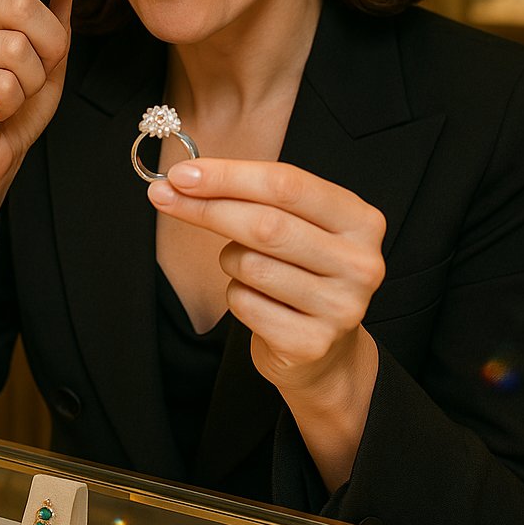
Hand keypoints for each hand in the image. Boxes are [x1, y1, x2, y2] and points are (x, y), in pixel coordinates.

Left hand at [147, 158, 384, 399]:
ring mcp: (341, 306)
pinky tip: (257, 300)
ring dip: (229, 260)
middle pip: (266, 223)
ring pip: (251, 265)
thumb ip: (251, 196)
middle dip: (207, 208)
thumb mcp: (294, 224)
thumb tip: (183, 179)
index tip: (182, 173)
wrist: (326, 351)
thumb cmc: (300, 271)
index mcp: (360, 220)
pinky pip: (245, 303)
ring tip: (246, 267)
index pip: (287, 184)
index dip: (229, 175)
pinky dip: (236, 295)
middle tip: (163, 196)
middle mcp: (360, 262)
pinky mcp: (312, 343)